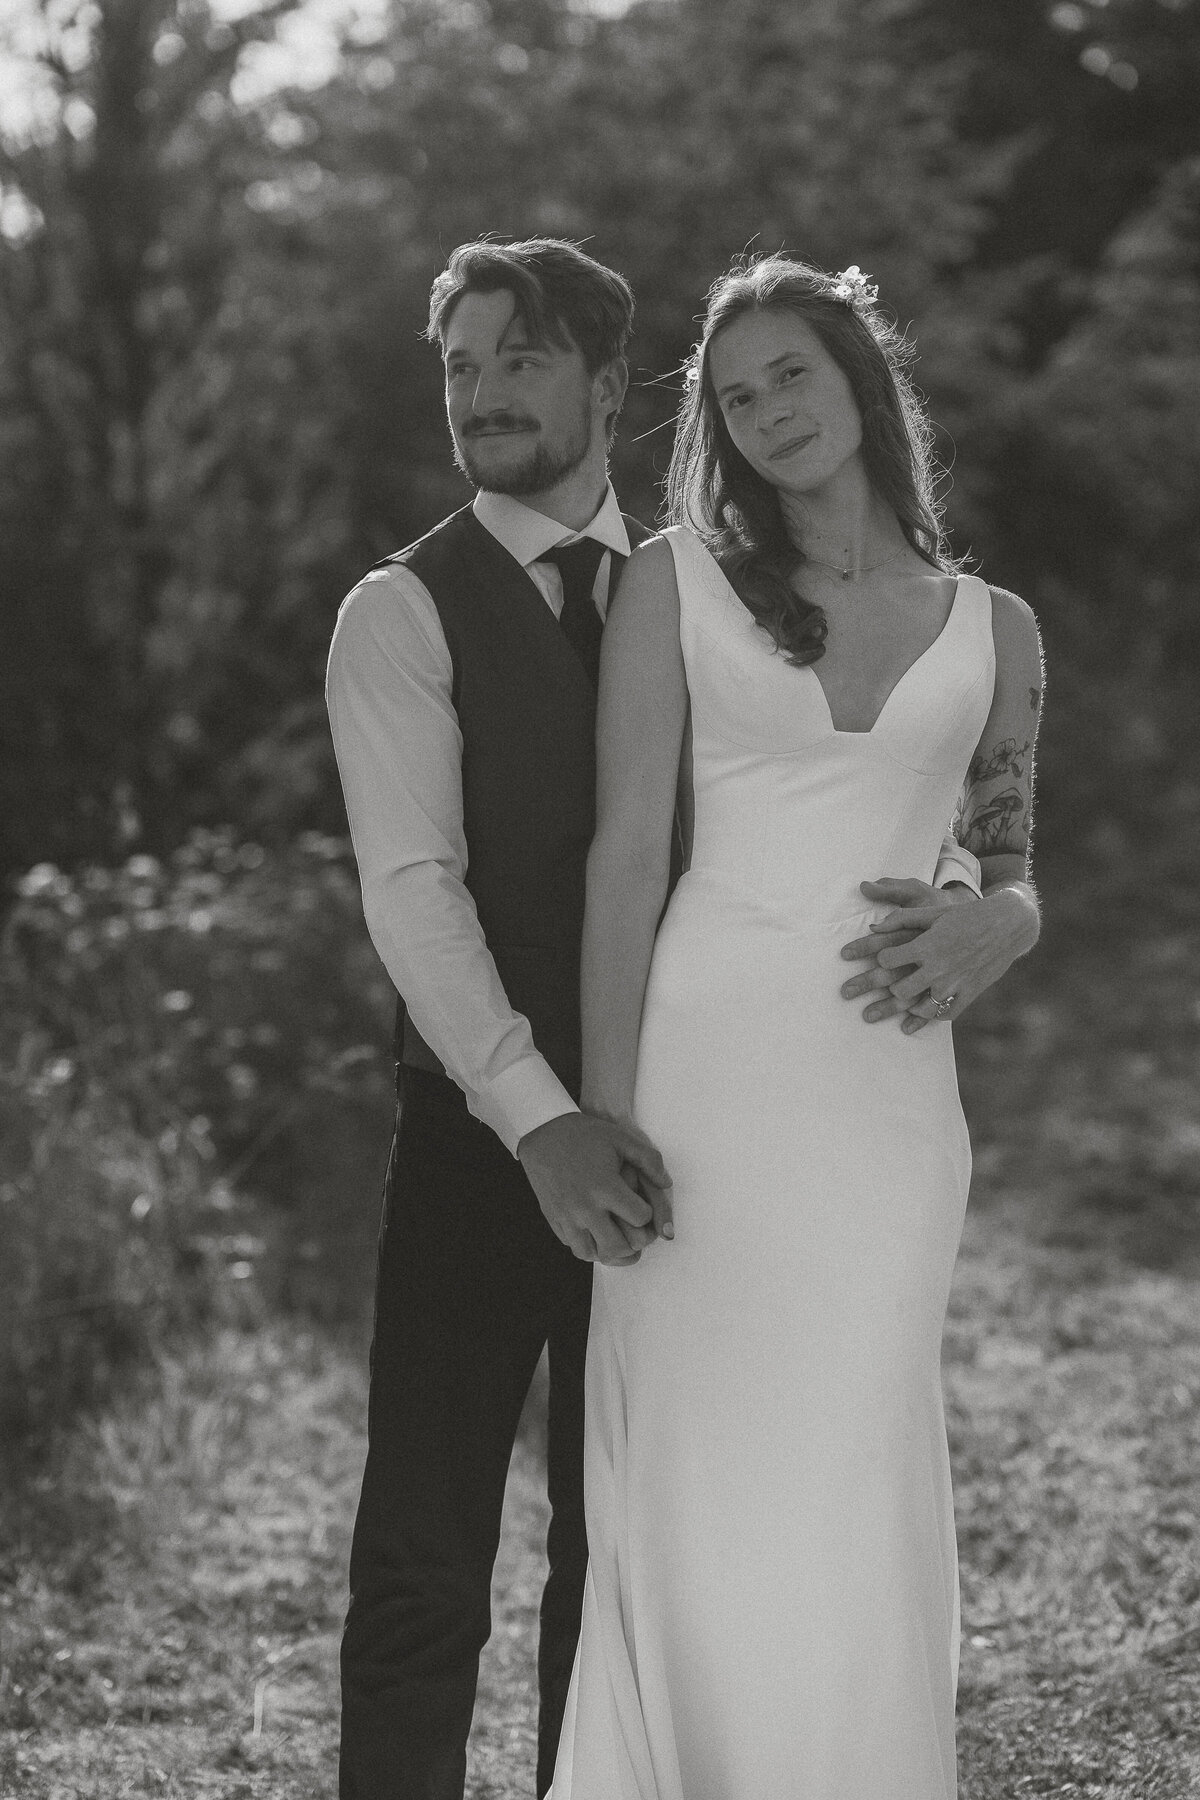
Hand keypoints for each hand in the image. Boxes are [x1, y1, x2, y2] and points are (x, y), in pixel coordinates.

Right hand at [517, 1112, 672, 1265]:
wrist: (544, 1132)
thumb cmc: (585, 1134)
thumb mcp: (621, 1138)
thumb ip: (649, 1160)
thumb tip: (666, 1184)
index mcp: (605, 1188)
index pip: (640, 1219)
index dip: (647, 1213)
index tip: (642, 1205)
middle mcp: (586, 1208)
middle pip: (619, 1246)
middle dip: (634, 1242)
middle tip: (636, 1230)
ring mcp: (567, 1217)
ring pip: (594, 1254)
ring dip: (610, 1249)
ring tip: (617, 1237)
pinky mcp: (554, 1220)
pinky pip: (575, 1247)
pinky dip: (589, 1245)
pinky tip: (597, 1232)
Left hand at [840, 877, 1038, 1032]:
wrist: (1007, 923)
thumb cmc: (966, 915)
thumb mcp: (934, 912)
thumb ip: (901, 919)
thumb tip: (873, 927)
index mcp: (927, 945)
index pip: (887, 960)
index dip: (882, 958)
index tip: (884, 957)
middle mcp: (939, 967)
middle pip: (900, 989)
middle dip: (891, 987)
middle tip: (892, 982)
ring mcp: (955, 984)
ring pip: (922, 1008)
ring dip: (910, 1005)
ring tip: (908, 999)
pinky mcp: (970, 993)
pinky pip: (946, 1014)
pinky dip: (933, 1015)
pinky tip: (926, 1010)